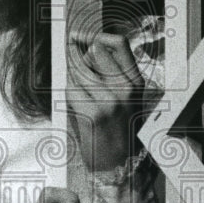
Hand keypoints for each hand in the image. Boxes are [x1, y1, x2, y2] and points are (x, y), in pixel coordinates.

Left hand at [67, 31, 145, 171]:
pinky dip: (68, 93)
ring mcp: (109, 100)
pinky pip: (70, 89)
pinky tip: (74, 104)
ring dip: (71, 76)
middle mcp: (125, 88)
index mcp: (136, 82)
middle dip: (77, 54)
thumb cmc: (119, 133)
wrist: (120, 167)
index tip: (78, 36)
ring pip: (79, 70)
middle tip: (71, 63)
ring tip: (78, 92)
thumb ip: (110, 75)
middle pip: (94, 51)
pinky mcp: (92, 113)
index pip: (119, 42)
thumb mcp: (126, 100)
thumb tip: (85, 50)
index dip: (94, 35)